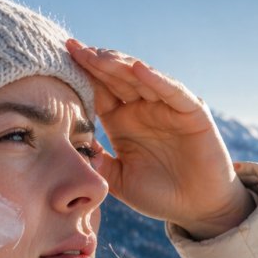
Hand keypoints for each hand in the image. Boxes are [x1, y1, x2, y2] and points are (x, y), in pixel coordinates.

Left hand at [65, 39, 254, 239]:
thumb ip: (97, 163)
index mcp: (122, 121)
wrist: (198, 209)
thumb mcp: (119, 180)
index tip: (59, 59)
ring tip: (98, 55)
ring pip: (141, 78)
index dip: (81, 75)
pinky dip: (156, 79)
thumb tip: (70, 146)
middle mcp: (143, 108)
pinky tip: (137, 69)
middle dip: (95, 62)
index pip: (98, 90)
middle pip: (116, 77)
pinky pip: (172, 92)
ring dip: (120, 65)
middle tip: (73, 48)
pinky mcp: (192, 112)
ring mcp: (167, 107)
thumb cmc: (160, 195)